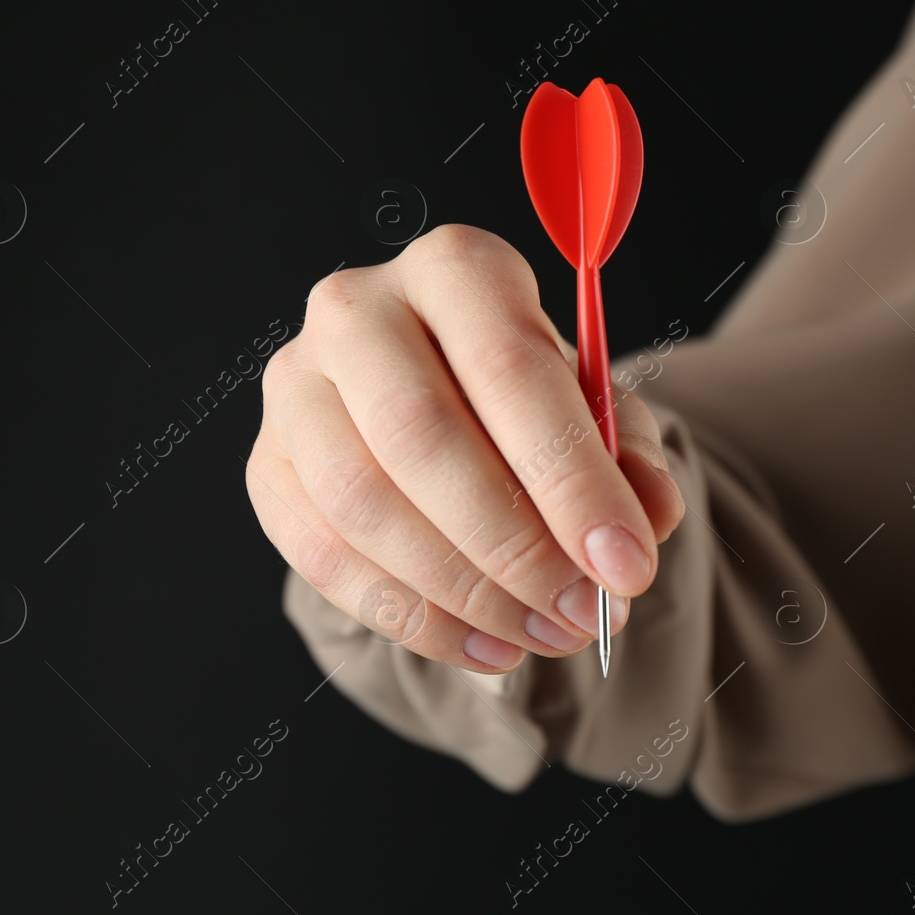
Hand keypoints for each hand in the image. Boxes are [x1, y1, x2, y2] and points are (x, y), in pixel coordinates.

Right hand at [246, 224, 685, 672]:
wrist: (449, 407)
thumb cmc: (525, 402)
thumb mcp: (599, 413)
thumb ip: (631, 460)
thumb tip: (648, 520)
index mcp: (455, 268)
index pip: (508, 365)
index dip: (570, 476)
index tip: (624, 563)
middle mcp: (357, 310)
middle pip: (419, 435)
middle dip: (513, 546)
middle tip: (582, 614)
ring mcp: (295, 386)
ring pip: (362, 503)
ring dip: (464, 593)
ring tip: (543, 635)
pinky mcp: (266, 464)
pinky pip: (322, 556)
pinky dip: (411, 619)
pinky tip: (483, 646)